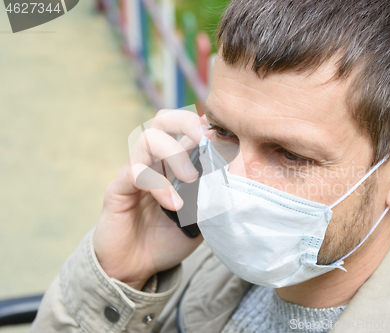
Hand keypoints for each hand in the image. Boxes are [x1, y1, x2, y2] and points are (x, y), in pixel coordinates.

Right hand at [93, 110, 210, 289]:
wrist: (135, 268)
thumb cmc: (167, 239)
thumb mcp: (200, 218)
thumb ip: (214, 198)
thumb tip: (240, 185)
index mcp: (173, 163)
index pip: (186, 128)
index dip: (206, 125)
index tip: (228, 138)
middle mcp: (153, 162)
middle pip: (163, 120)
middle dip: (187, 123)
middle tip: (206, 142)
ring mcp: (134, 173)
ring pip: (147, 138)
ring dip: (174, 153)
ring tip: (190, 178)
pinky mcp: (118, 190)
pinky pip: (135, 173)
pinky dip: (159, 185)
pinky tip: (173, 205)